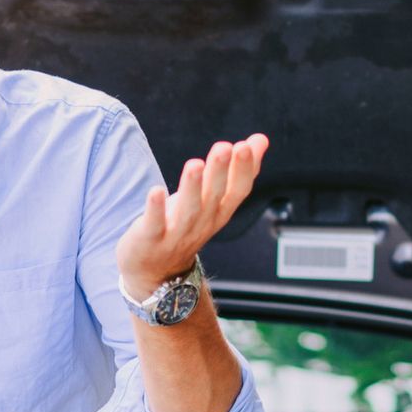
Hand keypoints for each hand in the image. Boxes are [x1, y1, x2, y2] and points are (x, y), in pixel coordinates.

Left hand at [116, 133, 269, 297]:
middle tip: (224, 147)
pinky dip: (156, 209)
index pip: (238, 190)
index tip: (247, 145)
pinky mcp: (151, 239)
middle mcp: (202, 222)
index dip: (244, 170)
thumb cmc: (187, 225)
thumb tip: (261, 139)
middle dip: (220, 172)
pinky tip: (156, 191)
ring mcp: (177, 233)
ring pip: (188, 210)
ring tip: (195, 164)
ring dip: (192, 187)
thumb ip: (236, 170)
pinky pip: (155, 224)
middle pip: (214, 196)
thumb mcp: (214, 198)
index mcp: (219, 211)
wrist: (157, 272)